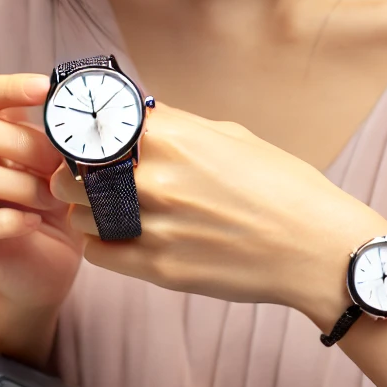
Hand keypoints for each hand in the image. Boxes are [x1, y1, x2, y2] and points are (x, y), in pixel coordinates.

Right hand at [0, 74, 83, 314]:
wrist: (48, 269)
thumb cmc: (50, 208)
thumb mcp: (54, 165)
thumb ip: (52, 134)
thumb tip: (73, 103)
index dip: (10, 87)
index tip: (48, 89)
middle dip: (16, 141)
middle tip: (56, 162)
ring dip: (17, 183)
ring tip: (51, 198)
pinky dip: (8, 221)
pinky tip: (34, 223)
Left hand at [52, 102, 386, 330]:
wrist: (317, 248)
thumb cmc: (284, 187)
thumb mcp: (233, 136)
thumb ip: (177, 127)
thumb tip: (139, 117)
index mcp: (172, 136)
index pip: (91, 126)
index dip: (81, 133)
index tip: (83, 140)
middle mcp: (154, 178)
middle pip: (69, 173)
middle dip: (72, 175)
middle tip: (88, 180)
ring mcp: (153, 226)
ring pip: (78, 216)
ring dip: (86, 212)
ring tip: (108, 211)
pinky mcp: (158, 269)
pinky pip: (98, 253)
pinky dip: (101, 245)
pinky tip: (121, 239)